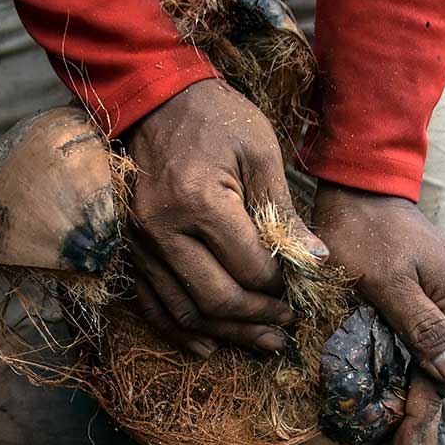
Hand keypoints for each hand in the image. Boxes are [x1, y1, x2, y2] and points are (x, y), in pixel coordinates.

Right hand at [125, 79, 326, 356]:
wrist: (152, 99)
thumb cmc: (213, 118)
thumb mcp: (260, 153)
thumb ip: (284, 212)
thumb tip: (315, 261)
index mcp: (199, 201)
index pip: (248, 268)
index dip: (279, 287)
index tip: (297, 287)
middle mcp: (161, 229)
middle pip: (215, 299)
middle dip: (257, 319)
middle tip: (286, 327)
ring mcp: (138, 243)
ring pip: (184, 311)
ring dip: (226, 335)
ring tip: (261, 342)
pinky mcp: (128, 249)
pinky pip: (151, 303)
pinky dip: (180, 331)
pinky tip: (209, 346)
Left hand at [313, 182, 444, 444]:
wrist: (363, 186)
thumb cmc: (365, 230)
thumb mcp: (387, 279)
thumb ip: (421, 326)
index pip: (438, 379)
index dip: (418, 424)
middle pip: (441, 383)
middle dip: (419, 431)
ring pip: (435, 373)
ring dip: (421, 416)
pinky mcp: (431, 303)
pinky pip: (426, 355)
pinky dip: (418, 386)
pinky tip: (435, 413)